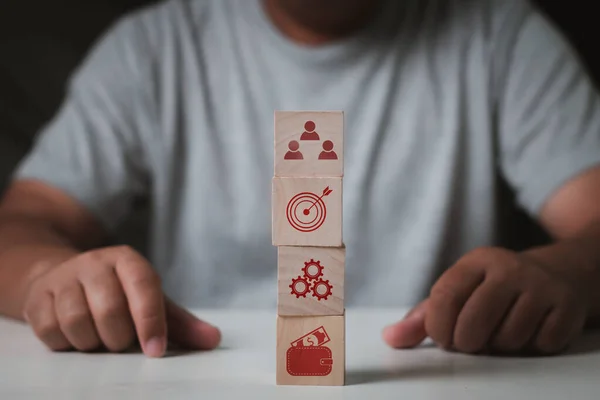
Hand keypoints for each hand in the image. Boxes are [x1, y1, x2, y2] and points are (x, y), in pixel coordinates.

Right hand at [22, 246, 220, 356]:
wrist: (65, 277)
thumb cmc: (118, 294)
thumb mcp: (150, 302)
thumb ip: (180, 323)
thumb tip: (213, 340)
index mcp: (128, 261)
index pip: (144, 286)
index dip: (151, 321)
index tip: (156, 351)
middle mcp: (95, 263)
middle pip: (110, 311)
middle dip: (119, 338)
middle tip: (120, 341)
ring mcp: (63, 278)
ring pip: (77, 322)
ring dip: (92, 343)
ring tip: (99, 339)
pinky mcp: (38, 297)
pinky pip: (50, 331)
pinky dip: (66, 344)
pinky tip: (75, 337)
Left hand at [382, 247, 586, 354]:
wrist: (557, 272)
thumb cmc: (495, 287)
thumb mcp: (460, 291)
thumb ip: (424, 316)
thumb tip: (390, 338)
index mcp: (475, 262)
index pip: (444, 298)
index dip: (439, 328)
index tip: (444, 337)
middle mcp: (508, 268)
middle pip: (473, 325)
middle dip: (467, 343)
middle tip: (473, 339)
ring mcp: (540, 285)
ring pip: (507, 340)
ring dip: (502, 346)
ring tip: (503, 329)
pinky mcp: (566, 304)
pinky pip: (540, 344)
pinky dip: (533, 346)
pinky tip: (531, 329)